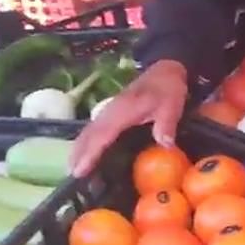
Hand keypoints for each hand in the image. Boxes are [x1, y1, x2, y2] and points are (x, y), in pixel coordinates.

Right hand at [70, 60, 188, 177]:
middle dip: (78, 153)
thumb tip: (165, 144)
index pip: (102, 135)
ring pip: (88, 130)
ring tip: (73, 167)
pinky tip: (85, 151)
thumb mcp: (172, 106)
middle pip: (89, 134)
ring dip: (79, 147)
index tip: (80, 169)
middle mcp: (111, 111)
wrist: (165, 70)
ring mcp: (109, 110)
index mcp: (123, 111)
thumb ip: (167, 125)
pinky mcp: (112, 111)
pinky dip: (86, 140)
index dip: (90, 153)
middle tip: (72, 174)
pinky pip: (94, 127)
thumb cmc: (168, 89)